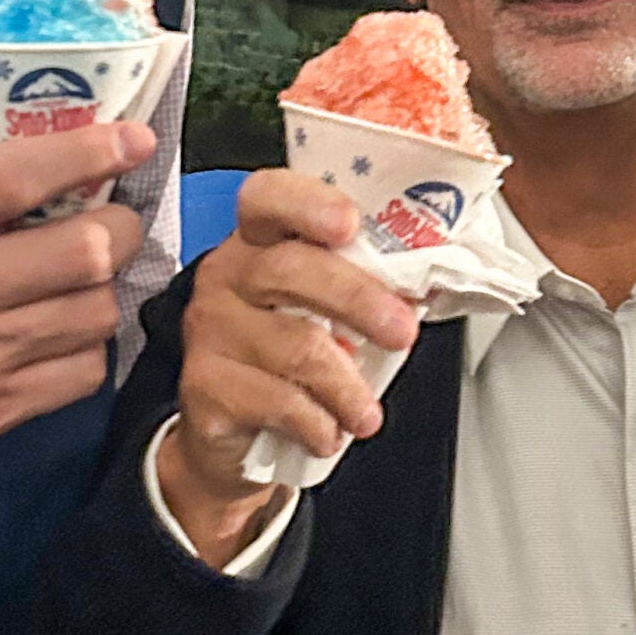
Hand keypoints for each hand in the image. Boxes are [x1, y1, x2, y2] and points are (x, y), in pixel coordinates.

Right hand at [0, 122, 155, 504]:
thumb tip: (53, 168)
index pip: (20, 177)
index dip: (90, 153)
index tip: (134, 140)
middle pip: (88, 252)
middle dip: (119, 230)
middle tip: (113, 225)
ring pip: (96, 313)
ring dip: (101, 292)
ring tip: (77, 285)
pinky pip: (82, 373)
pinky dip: (83, 349)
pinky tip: (57, 337)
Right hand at [156, 170, 419, 568]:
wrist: (235, 435)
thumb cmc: (290, 358)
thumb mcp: (324, 311)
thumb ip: (362, 286)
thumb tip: (430, 281)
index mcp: (257, 242)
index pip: (267, 199)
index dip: (307, 204)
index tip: (349, 224)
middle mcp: (226, 276)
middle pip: (290, 269)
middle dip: (358, 300)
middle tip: (402, 332)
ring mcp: (210, 331)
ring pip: (294, 347)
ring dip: (347, 386)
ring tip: (367, 413)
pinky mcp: (205, 387)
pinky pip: (279, 402)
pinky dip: (318, 424)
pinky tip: (327, 431)